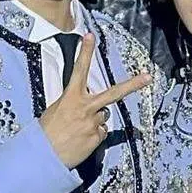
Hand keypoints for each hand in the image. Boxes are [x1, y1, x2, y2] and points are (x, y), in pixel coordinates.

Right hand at [38, 34, 150, 168]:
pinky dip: (93, 135)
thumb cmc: (46, 132)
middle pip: (113, 93)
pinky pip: (101, 133)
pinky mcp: (97, 137)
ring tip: (78, 130)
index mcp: (71, 97)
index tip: (90, 37)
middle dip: (132, 85)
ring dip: (94, 120)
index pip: (80, 70)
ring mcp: (93, 123)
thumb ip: (72, 103)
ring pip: (103, 116)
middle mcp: (85, 108)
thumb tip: (85, 106)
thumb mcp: (55, 110)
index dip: (85, 52)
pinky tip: (80, 140)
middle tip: (147, 77)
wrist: (44, 155)